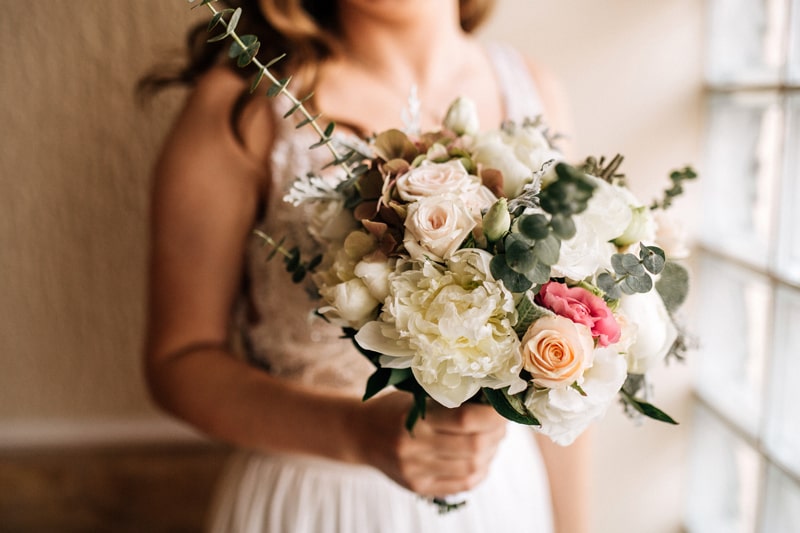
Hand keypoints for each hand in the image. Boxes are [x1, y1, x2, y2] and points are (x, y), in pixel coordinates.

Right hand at [355, 391, 506, 496]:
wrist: (360, 434)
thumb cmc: (393, 408)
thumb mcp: (415, 395)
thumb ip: (448, 400)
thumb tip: (493, 401)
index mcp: (413, 419)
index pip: (465, 418)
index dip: (492, 414)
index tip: (502, 405)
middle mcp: (413, 448)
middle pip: (474, 446)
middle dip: (496, 433)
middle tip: (501, 422)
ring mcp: (415, 471)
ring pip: (472, 468)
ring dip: (491, 452)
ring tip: (492, 439)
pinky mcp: (418, 487)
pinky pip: (462, 485)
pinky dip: (480, 471)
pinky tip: (481, 458)